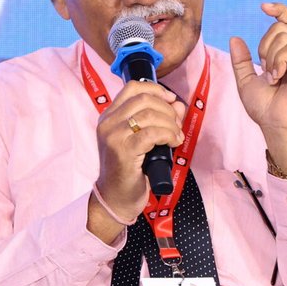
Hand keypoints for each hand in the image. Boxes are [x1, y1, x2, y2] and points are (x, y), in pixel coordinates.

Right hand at [88, 80, 185, 243]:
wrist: (115, 198)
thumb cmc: (129, 170)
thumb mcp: (143, 140)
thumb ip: (159, 119)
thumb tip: (178, 104)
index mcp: (109, 116)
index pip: (133, 87)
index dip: (156, 89)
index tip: (171, 100)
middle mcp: (107, 122)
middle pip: (144, 99)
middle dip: (168, 110)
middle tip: (177, 125)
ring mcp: (113, 136)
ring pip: (150, 115)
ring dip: (171, 124)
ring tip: (176, 137)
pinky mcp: (123, 150)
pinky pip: (152, 133)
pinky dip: (169, 135)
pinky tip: (173, 143)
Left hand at [229, 2, 286, 174]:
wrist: (276, 125)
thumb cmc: (264, 108)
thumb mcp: (246, 80)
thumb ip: (242, 60)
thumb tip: (235, 37)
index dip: (279, 10)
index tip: (263, 7)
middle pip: (279, 28)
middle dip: (264, 47)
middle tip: (267, 72)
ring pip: (284, 37)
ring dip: (270, 58)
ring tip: (273, 78)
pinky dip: (279, 61)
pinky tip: (278, 77)